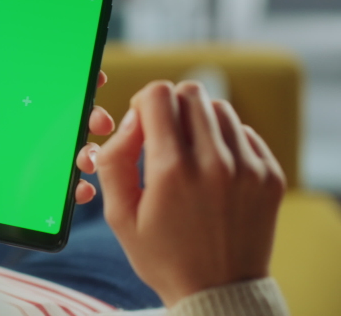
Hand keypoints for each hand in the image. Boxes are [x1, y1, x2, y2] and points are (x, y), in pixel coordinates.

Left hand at [0, 30, 114, 247]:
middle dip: (92, 117)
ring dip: (89, 154)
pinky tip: (80, 190)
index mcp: (6, 113)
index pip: (45, 93)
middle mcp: (23, 138)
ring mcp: (29, 167)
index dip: (72, 83)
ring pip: (72, 156)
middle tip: (97, 120)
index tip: (92, 75)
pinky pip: (61, 194)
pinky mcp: (29, 197)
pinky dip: (77, 191)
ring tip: (87, 159)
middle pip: (68, 122)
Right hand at [84, 81, 285, 306]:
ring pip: (219, 107)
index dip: (143, 103)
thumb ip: (113, 160)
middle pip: (191, 92)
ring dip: (199, 121)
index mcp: (171, 170)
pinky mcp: (269, 175)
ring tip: (190, 153)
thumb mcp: (119, 215)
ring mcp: (248, 168)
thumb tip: (130, 120)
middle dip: (170, 106)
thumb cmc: (163, 256)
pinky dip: (224, 141)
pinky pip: (244, 132)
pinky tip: (213, 169)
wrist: (217, 292)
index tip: (142, 124)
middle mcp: (214, 163)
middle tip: (164, 136)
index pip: (158, 95)